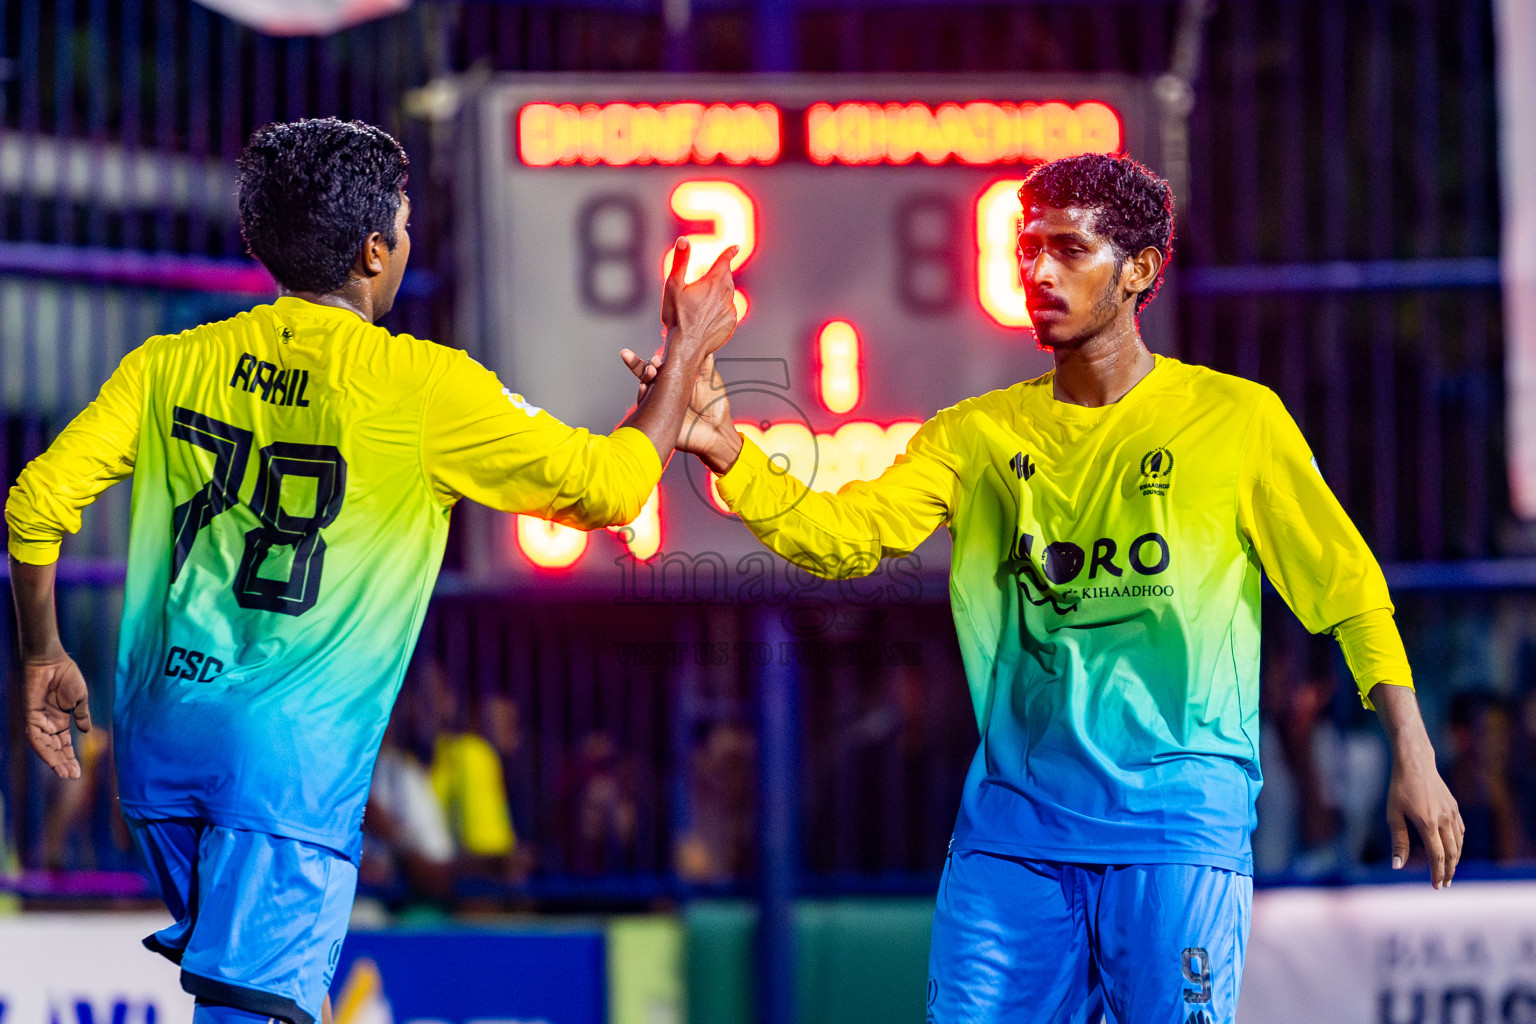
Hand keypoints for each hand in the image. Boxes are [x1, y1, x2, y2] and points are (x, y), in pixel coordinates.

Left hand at [24, 653, 91, 778]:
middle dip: (63, 764)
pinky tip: (53, 759)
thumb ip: (82, 715)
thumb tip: (86, 731)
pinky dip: (44, 749)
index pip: (64, 745)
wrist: (52, 661)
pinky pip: (35, 737)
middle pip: (54, 749)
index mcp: (60, 721)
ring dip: (54, 761)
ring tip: (64, 773)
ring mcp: (38, 721)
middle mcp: (48, 724)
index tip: (78, 773)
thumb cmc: (66, 675)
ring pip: (44, 747)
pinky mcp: (30, 716)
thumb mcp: (80, 699)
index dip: (71, 758)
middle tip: (72, 777)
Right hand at [619, 349, 740, 471]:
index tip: (655, 354)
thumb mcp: (711, 380)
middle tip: (652, 362)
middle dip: (643, 366)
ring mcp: (660, 406)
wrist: (718, 432)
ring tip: (651, 370)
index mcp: (676, 383)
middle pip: (647, 376)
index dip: (654, 360)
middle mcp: (665, 393)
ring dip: (644, 377)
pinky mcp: (658, 419)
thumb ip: (704, 363)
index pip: (660, 368)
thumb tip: (703, 343)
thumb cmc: (716, 408)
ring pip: (645, 389)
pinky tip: (644, 387)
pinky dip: (643, 396)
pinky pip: (646, 407)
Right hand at [661, 238, 738, 358]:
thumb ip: (680, 261)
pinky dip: (722, 309)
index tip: (735, 247)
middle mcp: (725, 295)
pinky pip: (729, 311)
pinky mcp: (731, 324)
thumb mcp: (673, 286)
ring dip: (720, 292)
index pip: (724, 262)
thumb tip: (683, 240)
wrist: (686, 346)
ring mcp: (730, 310)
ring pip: (729, 294)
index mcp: (712, 282)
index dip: (729, 253)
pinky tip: (708, 316)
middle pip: (727, 278)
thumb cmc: (677, 317)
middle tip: (709, 278)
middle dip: (721, 274)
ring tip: (704, 301)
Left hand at [1385, 733, 1463, 887]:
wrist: (1415, 764)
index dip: (1437, 874)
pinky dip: (1458, 844)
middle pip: (1451, 854)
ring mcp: (1452, 814)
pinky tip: (1453, 849)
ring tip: (1448, 871)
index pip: (1437, 857)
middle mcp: (1444, 820)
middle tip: (1444, 884)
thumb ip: (1398, 841)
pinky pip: (1460, 831)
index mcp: (1428, 824)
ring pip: (1459, 844)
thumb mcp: (1393, 814)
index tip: (1436, 886)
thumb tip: (1397, 866)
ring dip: (1454, 860)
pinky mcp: (1455, 808)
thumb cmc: (1399, 788)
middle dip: (1448, 871)